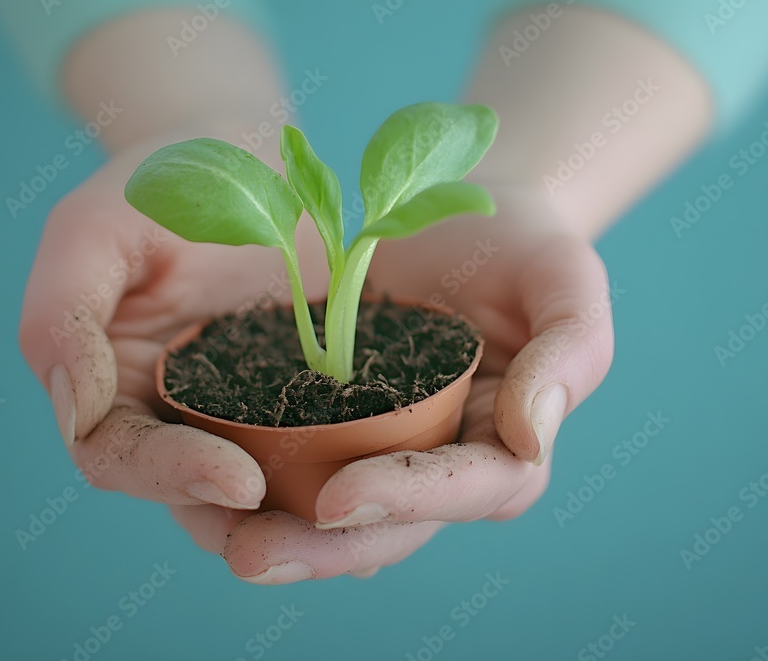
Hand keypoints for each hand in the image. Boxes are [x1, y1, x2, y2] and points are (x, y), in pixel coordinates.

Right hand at [18, 132, 328, 527]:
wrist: (244, 156)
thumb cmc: (156, 182)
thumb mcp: (93, 229)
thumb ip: (63, 315)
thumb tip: (77, 413)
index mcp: (115, 389)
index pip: (125, 459)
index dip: (174, 479)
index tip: (241, 481)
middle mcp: (179, 416)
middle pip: (200, 503)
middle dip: (252, 531)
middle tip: (313, 539)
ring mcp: (248, 414)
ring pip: (270, 494)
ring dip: (311, 527)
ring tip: (366, 539)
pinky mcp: (314, 399)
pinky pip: (332, 450)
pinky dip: (358, 479)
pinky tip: (401, 493)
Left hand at [213, 185, 614, 582]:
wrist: (460, 212)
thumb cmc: (525, 247)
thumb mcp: (565, 283)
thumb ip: (567, 356)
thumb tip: (531, 441)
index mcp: (504, 445)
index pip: (464, 490)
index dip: (403, 500)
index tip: (335, 498)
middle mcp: (439, 463)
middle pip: (388, 526)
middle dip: (323, 548)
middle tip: (250, 556)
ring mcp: (381, 447)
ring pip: (333, 513)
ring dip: (277, 532)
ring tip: (216, 539)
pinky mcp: (331, 419)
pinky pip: (291, 460)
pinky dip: (251, 482)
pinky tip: (200, 490)